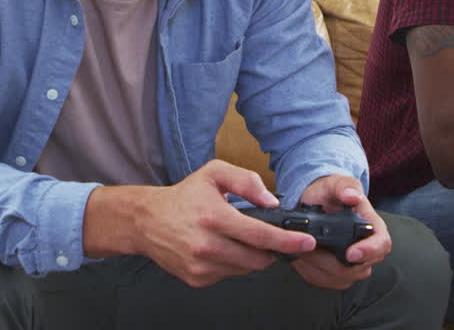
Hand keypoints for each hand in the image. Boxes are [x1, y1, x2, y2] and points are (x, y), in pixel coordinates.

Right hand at [82, 159, 315, 287]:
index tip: (306, 242)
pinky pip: (229, 275)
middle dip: (272, 250)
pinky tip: (222, 247)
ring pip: (245, 269)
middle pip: (258, 259)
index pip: (260, 235)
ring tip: (238, 238)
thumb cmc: (184, 196)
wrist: (147, 220)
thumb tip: (271, 202)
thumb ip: (246, 181)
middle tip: (269, 237)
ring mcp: (201, 265)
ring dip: (252, 257)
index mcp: (214, 217)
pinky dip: (233, 263)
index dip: (288, 240)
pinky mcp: (196, 279)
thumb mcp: (214, 173)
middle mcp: (207, 245)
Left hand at [289, 174, 391, 289]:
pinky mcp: (337, 275)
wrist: (316, 203)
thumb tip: (352, 197)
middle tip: (307, 243)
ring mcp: (353, 265)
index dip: (369, 251)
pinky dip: (309, 270)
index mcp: (373, 228)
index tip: (351, 253)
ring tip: (302, 247)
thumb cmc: (330, 193)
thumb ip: (345, 187)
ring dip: (315, 265)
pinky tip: (301, 255)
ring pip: (338, 278)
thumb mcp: (336, 183)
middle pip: (356, 268)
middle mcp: (367, 250)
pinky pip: (324, 280)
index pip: (382, 245)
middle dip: (327, 258)